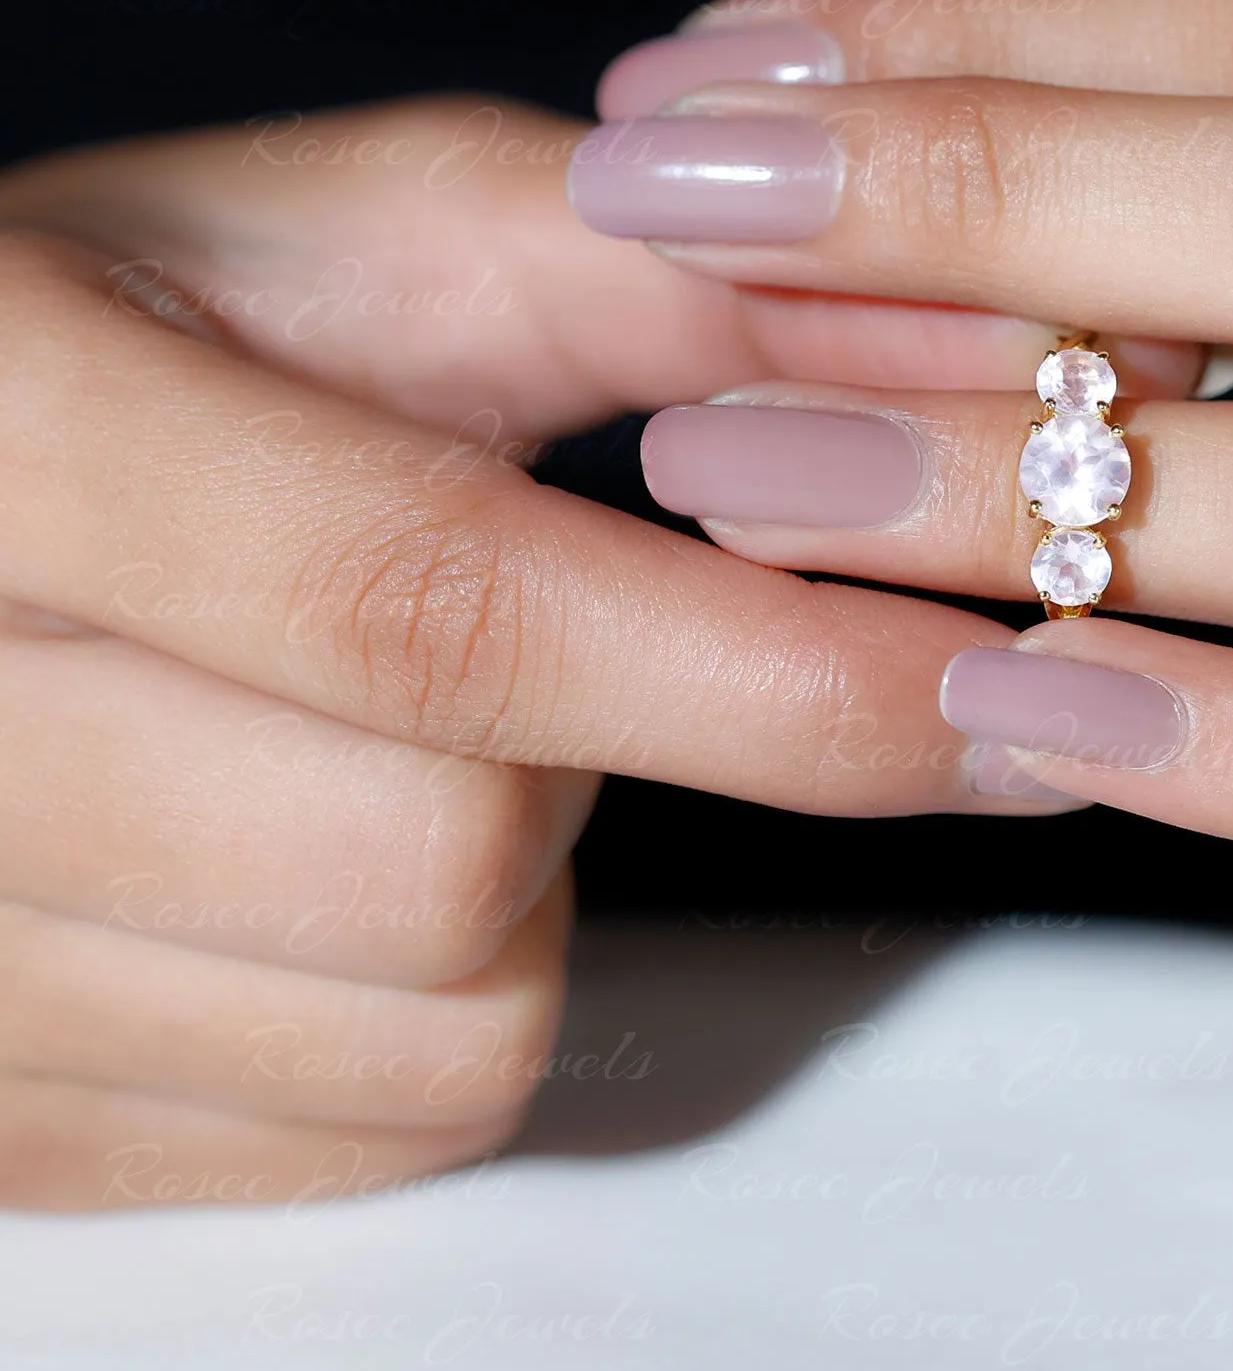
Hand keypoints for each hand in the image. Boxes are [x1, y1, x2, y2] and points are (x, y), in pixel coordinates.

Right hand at [0, 99, 1098, 1210]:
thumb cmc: (145, 334)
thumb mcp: (377, 239)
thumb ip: (680, 282)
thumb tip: (994, 363)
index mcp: (12, 435)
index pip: (432, 607)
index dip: (757, 669)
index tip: (995, 690)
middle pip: (447, 860)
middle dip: (600, 756)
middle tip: (534, 628)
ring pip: (441, 1029)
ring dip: (528, 882)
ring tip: (397, 726)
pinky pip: (373, 1131)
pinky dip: (446, 997)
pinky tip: (331, 846)